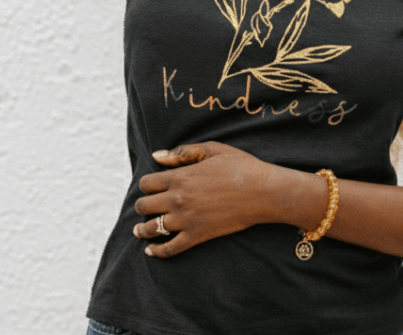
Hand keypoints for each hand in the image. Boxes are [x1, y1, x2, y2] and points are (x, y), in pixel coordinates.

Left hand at [134, 141, 279, 257]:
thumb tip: (156, 156)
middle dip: (141, 206)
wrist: (262, 192)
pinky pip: (170, 248)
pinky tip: (151, 250)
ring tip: (139, 230)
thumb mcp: (213, 150)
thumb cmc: (240, 166)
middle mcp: (178, 199)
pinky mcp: (197, 236)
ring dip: (142, 229)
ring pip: (152, 228)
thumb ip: (183, 152)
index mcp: (180, 177)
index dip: (145, 185)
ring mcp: (186, 219)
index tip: (150, 187)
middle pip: (144, 206)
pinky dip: (157, 251)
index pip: (147, 183)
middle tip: (144, 207)